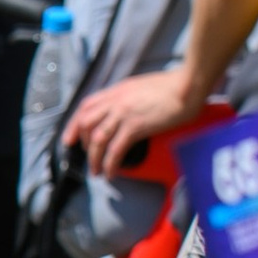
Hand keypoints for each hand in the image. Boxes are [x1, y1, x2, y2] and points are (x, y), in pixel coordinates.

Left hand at [65, 65, 195, 179]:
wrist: (187, 85)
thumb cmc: (173, 85)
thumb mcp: (142, 86)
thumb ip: (129, 97)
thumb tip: (126, 110)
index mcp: (116, 91)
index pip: (86, 106)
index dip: (74, 124)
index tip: (70, 139)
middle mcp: (115, 101)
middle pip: (86, 124)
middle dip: (82, 144)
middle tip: (88, 158)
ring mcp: (123, 114)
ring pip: (97, 140)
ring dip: (94, 159)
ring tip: (97, 171)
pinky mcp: (135, 126)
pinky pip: (115, 150)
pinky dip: (110, 164)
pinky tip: (111, 173)